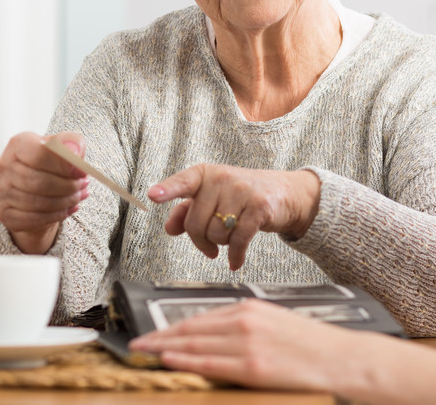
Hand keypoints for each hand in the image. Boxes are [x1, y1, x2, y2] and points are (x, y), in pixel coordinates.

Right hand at [0, 131, 89, 253]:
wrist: (34, 186)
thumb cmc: (51, 163)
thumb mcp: (64, 147)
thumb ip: (72, 143)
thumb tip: (75, 153)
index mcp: (18, 143)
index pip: (40, 154)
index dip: (64, 165)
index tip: (82, 172)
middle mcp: (4, 165)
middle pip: (39, 182)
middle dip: (67, 187)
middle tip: (83, 186)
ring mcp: (0, 190)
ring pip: (37, 203)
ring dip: (64, 202)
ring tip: (78, 197)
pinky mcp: (2, 212)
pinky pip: (32, 219)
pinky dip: (55, 216)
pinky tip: (66, 210)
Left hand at [128, 299, 360, 391]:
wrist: (344, 359)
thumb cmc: (312, 346)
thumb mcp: (274, 324)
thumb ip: (244, 327)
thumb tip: (216, 338)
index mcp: (249, 310)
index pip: (200, 318)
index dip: (171, 326)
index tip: (152, 332)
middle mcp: (245, 322)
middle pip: (191, 328)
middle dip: (160, 336)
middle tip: (136, 343)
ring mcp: (248, 344)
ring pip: (195, 344)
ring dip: (165, 347)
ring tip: (144, 352)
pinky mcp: (254, 367)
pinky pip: (211, 363)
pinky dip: (187, 360)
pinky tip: (169, 359)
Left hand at [148, 165, 319, 269]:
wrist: (283, 193)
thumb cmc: (241, 196)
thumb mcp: (212, 197)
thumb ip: (187, 210)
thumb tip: (169, 227)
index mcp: (205, 174)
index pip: (183, 182)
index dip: (167, 190)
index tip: (152, 196)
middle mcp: (222, 178)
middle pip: (196, 223)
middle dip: (201, 240)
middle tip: (210, 244)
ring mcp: (242, 191)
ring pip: (216, 234)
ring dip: (221, 244)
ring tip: (229, 237)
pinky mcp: (259, 208)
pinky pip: (239, 240)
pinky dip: (235, 256)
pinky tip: (235, 261)